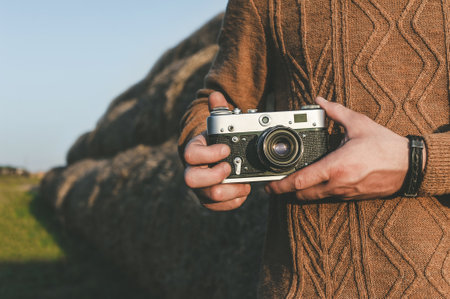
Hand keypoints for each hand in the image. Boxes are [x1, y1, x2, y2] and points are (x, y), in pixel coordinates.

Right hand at [183, 92, 250, 210]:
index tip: (226, 149)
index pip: (192, 155)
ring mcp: (200, 187)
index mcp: (193, 151)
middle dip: (213, 176)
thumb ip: (218, 111)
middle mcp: (193, 171)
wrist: (212, 158)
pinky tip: (243, 192)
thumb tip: (216, 95)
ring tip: (244, 184)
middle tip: (230, 168)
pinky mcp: (209, 200)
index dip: (209, 154)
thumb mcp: (216, 126)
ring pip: (207, 197)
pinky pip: (216, 207)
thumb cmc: (215, 142)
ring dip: (228, 192)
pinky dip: (233, 202)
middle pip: (191, 180)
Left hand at [265, 97, 409, 200]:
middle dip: (286, 192)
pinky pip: (328, 198)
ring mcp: (345, 193)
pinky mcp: (352, 197)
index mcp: (336, 167)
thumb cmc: (385, 146)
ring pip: (315, 198)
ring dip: (301, 193)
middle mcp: (338, 184)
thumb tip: (320, 101)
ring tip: (291, 184)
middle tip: (275, 186)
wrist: (410, 166)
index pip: (300, 181)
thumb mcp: (359, 124)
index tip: (269, 186)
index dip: (281, 186)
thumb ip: (336, 112)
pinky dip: (317, 193)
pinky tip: (315, 183)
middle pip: (302, 195)